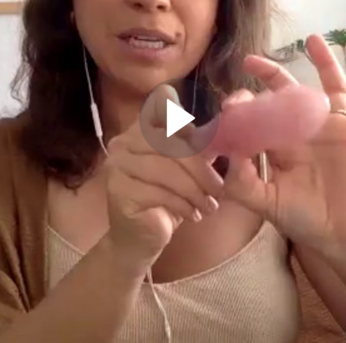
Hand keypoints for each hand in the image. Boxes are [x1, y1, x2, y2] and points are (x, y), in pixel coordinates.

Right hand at [104, 85, 222, 274]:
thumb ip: (200, 148)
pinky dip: (182, 204)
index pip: (160, 107)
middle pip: (169, 142)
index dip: (184, 121)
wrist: (141, 237)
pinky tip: (193, 215)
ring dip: (194, 190)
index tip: (205, 146)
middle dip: (200, 167)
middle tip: (218, 189)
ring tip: (209, 206)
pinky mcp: (118, 191)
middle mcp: (123, 142)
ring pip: (165, 169)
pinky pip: (157, 193)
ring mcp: (117, 166)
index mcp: (140, 130)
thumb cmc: (166, 199)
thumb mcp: (188, 171)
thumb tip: (227, 134)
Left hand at [222, 34, 345, 262]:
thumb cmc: (307, 221)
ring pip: (331, 89)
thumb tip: (228, 150)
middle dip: (269, 76)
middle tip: (250, 61)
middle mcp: (306, 132)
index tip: (231, 105)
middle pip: (288, 94)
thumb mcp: (266, 203)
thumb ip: (242, 181)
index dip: (244, 106)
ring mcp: (335, 130)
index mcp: (280, 145)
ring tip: (313, 39)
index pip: (259, 115)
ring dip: (324, 63)